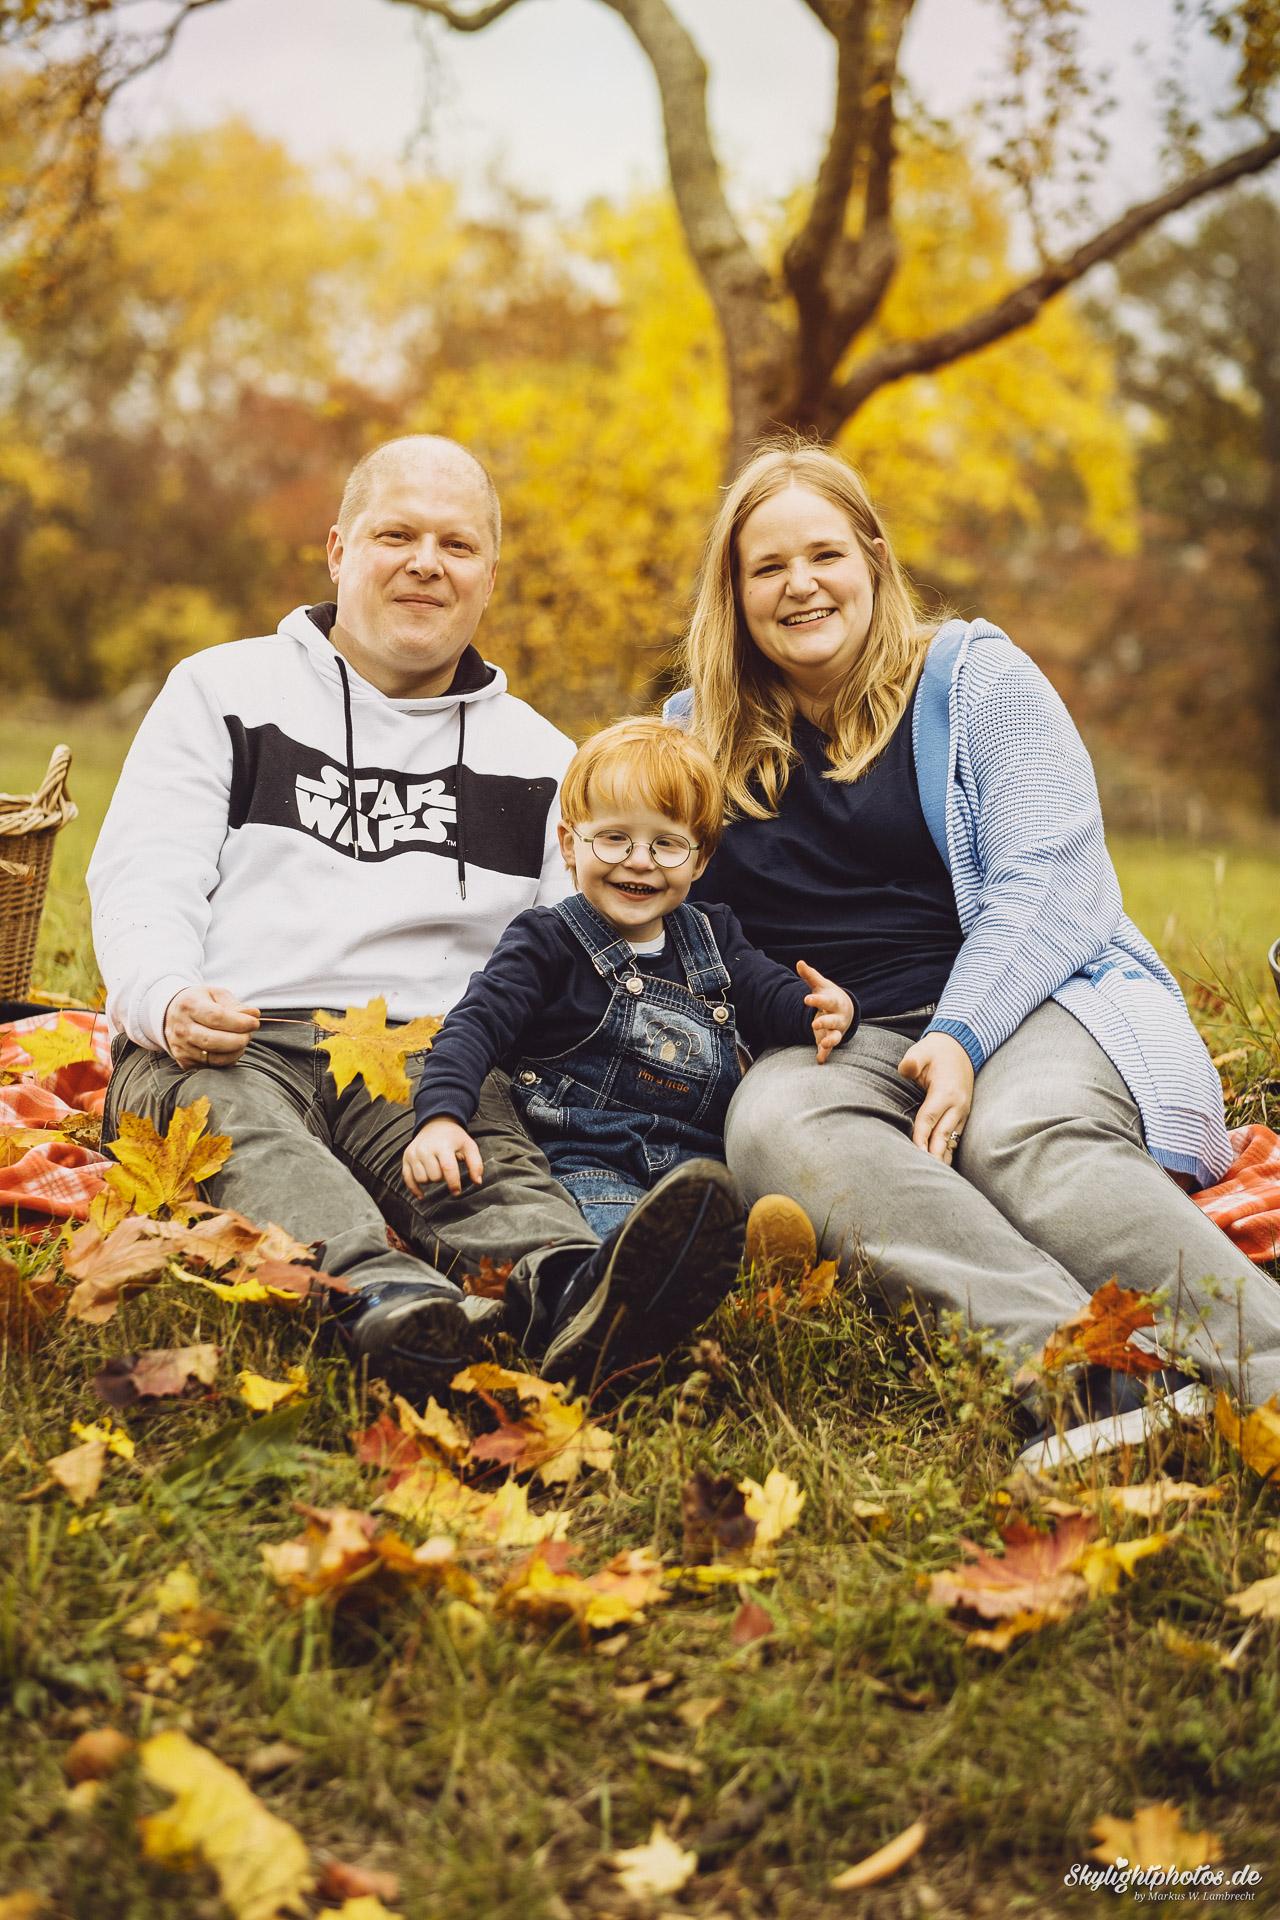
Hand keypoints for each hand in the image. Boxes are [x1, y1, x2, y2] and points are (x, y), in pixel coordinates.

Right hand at [163, 985, 259, 1068]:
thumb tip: (254, 1015)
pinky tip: (230, 1050)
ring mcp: (181, 1047)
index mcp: (189, 1005)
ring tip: (241, 1041)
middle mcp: (181, 1028)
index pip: (216, 1017)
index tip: (254, 1023)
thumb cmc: (201, 1003)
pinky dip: (227, 1061)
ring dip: (235, 1052)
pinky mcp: (184, 1062)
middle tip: (249, 1034)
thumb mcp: (216, 995)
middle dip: (239, 1040)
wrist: (172, 1014)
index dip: (240, 1022)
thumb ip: (236, 1005)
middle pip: (214, 1041)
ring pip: (214, 1058)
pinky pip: (212, 1067)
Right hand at [403, 1117, 484, 1197]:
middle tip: (445, 1169)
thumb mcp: (469, 1146)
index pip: (448, 1169)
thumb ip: (476, 1164)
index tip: (457, 1191)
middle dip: (442, 1178)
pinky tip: (422, 1195)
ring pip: (422, 1179)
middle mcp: (425, 1149)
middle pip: (434, 1177)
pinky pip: (408, 1179)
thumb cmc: (454, 1137)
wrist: (436, 1123)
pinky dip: (414, 1189)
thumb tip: (477, 1182)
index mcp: (443, 1145)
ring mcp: (414, 1153)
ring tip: (436, 1170)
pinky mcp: (406, 1157)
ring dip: (431, 1180)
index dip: (453, 1183)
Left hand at [796, 960, 854, 1064]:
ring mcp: (835, 1029)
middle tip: (814, 1023)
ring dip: (830, 1041)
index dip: (817, 1000)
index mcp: (834, 1002)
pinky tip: (819, 1060)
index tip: (806, 999)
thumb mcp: (820, 985)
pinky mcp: (830, 1039)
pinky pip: (829, 1048)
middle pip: (832, 1020)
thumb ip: (810, 976)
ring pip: (835, 1036)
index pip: (826, 1001)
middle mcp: (837, 1017)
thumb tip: (799, 963)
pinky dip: (825, 1054)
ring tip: (823, 1044)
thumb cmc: (829, 995)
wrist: (844, 1009)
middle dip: (825, 1022)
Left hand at [897, 1031, 973, 1161]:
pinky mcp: (963, 1116)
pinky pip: (956, 1137)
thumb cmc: (937, 1052)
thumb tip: (905, 1070)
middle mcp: (957, 1105)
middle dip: (934, 1155)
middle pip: (943, 1135)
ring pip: (952, 1140)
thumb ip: (913, 1061)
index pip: (929, 1118)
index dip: (921, 1137)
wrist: (962, 1048)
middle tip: (924, 1174)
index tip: (914, 1153)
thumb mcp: (923, 1050)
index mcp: (945, 1092)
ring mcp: (963, 1112)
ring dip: (943, 1157)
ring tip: (933, 1178)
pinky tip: (941, 1166)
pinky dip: (948, 1151)